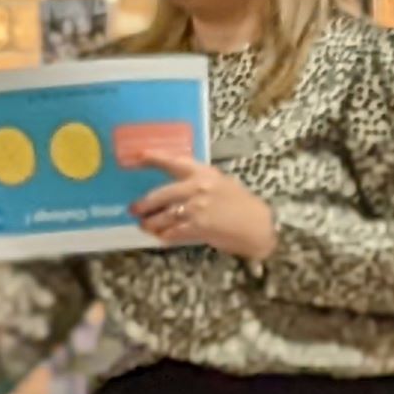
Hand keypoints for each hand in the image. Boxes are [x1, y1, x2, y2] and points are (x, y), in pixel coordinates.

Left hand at [131, 153, 277, 262]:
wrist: (258, 226)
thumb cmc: (241, 205)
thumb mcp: (221, 183)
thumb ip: (197, 182)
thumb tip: (172, 186)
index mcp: (204, 173)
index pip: (173, 161)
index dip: (153, 158)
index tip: (136, 156)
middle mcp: (198, 188)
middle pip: (160, 195)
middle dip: (144, 204)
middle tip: (134, 209)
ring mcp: (197, 208)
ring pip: (163, 216)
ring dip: (151, 223)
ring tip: (146, 226)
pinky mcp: (198, 227)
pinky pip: (172, 232)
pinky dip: (164, 235)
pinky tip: (162, 236)